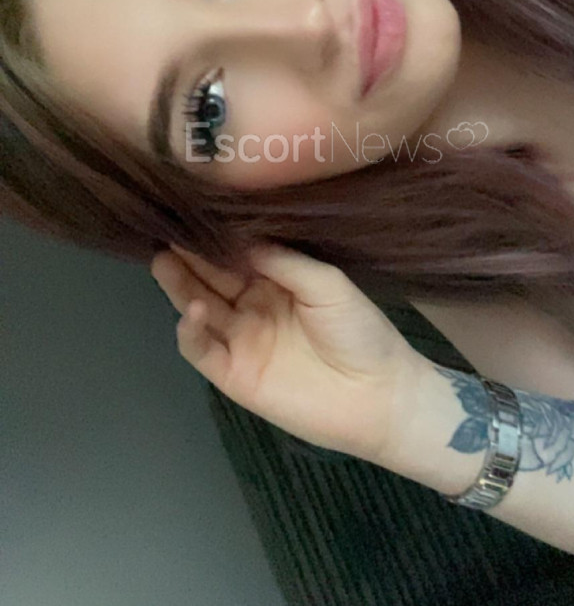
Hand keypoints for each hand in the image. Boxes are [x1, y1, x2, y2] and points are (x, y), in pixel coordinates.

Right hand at [150, 241, 423, 463]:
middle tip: (166, 228)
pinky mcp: (232, 374)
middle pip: (210, 276)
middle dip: (189, 254)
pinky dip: (190, 331)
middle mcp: (252, 304)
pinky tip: (193, 311)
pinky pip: (201, 350)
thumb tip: (239, 236)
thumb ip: (282, 260)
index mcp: (276, 279)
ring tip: (163, 259)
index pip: (237, 253)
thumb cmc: (359, 331)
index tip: (194, 209)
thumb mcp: (327, 283)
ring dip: (180, 285)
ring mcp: (240, 339)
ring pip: (199, 307)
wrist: (378, 395)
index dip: (216, 235)